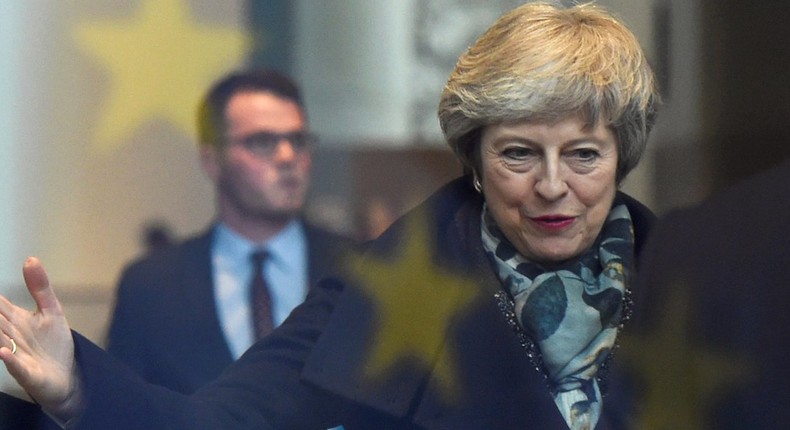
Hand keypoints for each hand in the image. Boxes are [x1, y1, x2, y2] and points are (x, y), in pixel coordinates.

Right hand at [0, 257, 81, 421]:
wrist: (67, 377)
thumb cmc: (54, 345)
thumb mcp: (51, 311)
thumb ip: (40, 287)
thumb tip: (30, 258)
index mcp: (14, 319)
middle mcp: (10, 335)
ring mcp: (16, 354)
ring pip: (0, 341)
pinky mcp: (26, 372)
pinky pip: (15, 366)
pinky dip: (10, 359)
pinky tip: (4, 351)